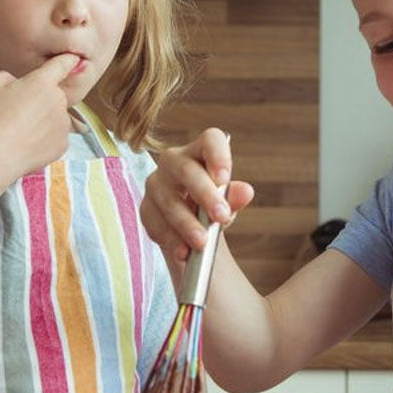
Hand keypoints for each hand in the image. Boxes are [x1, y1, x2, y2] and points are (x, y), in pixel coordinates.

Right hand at [0, 54, 78, 177]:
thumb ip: (7, 77)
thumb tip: (15, 83)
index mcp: (43, 82)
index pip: (61, 65)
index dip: (67, 60)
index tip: (74, 58)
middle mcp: (59, 100)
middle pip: (52, 95)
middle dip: (39, 100)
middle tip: (16, 111)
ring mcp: (63, 124)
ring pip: (54, 117)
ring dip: (42, 120)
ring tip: (19, 130)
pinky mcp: (63, 144)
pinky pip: (54, 137)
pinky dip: (43, 139)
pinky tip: (26, 143)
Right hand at [140, 128, 253, 261]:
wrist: (191, 227)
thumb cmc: (211, 204)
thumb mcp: (227, 201)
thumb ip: (235, 196)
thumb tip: (246, 191)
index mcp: (200, 152)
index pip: (210, 140)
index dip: (218, 155)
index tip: (225, 178)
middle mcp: (173, 162)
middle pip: (186, 171)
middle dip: (205, 195)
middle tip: (221, 217)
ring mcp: (156, 185)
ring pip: (169, 201)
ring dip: (186, 223)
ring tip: (202, 242)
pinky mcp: (146, 209)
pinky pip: (156, 223)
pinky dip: (171, 239)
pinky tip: (183, 252)